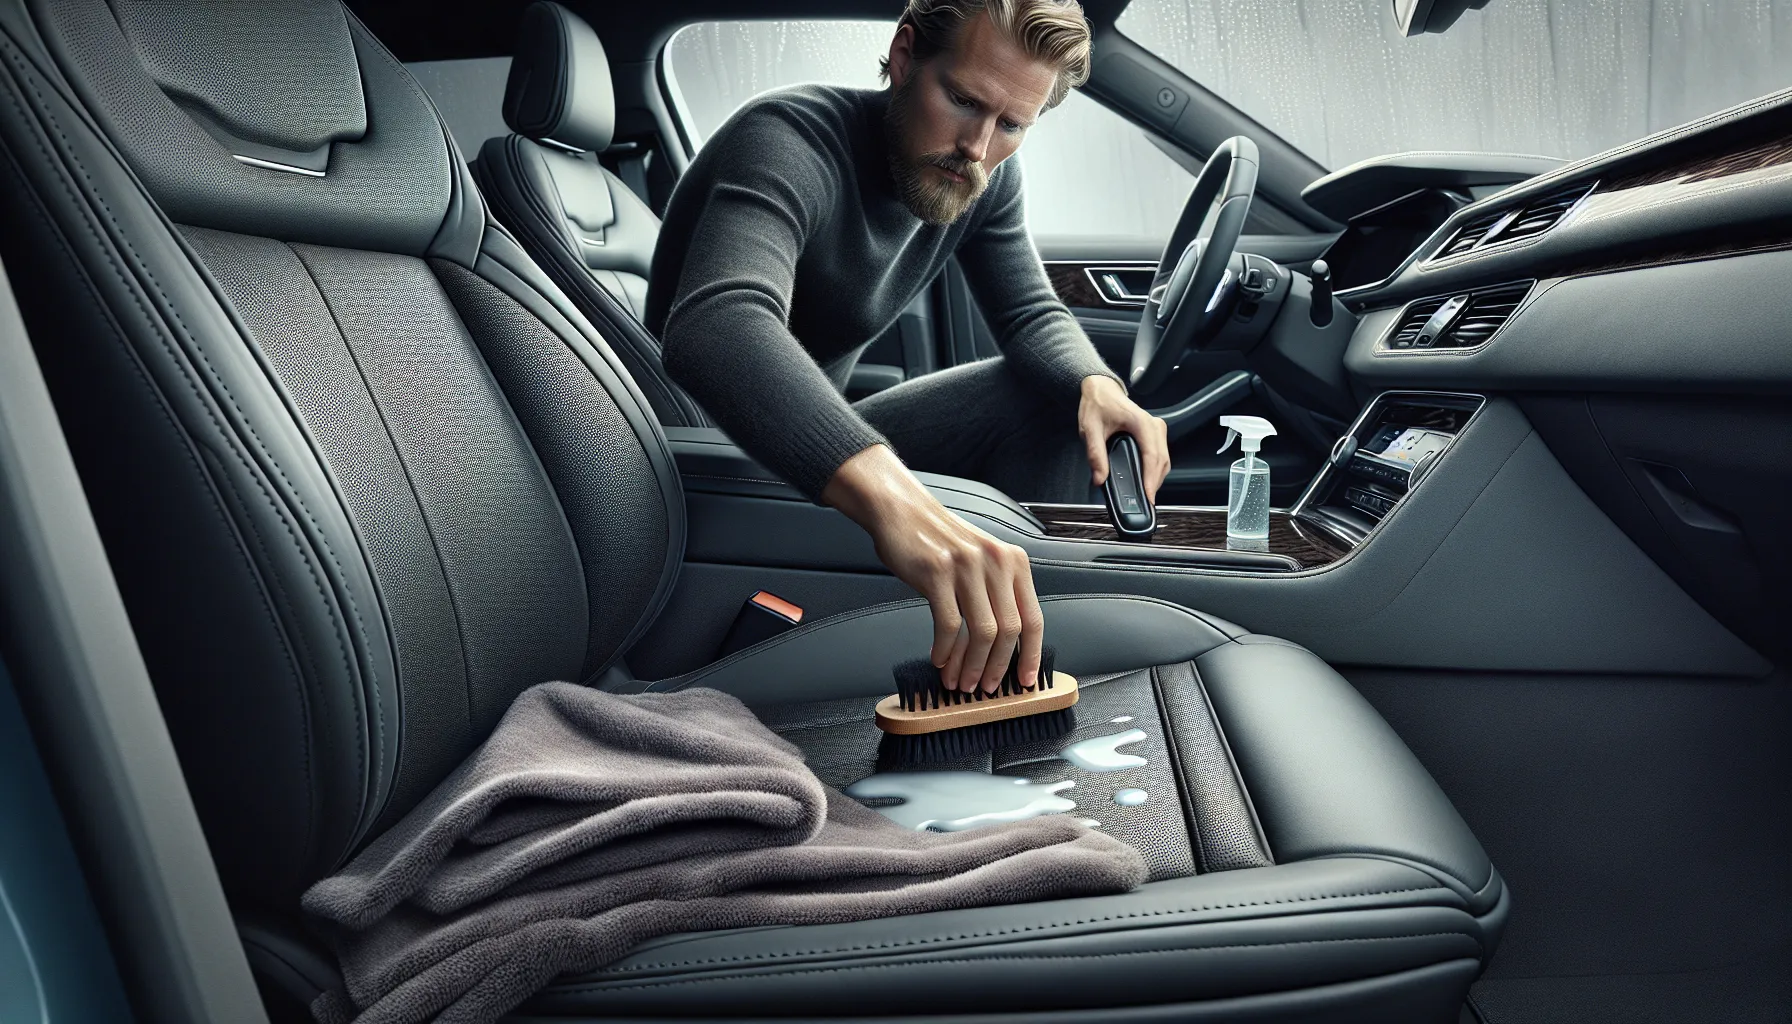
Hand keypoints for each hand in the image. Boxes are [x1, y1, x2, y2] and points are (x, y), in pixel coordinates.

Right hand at [822, 445, 1042, 693]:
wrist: (901, 511)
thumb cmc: (937, 539)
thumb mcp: (980, 559)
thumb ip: (996, 591)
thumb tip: (1001, 643)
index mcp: (1012, 561)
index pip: (1033, 618)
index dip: (1031, 654)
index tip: (1025, 679)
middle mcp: (995, 562)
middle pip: (1008, 630)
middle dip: (996, 667)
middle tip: (985, 686)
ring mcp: (967, 567)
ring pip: (981, 632)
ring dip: (970, 665)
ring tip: (960, 680)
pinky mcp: (937, 573)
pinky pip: (948, 624)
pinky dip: (944, 650)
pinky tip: (939, 659)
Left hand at [1078, 375, 1170, 502]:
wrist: (1101, 389)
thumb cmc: (1098, 404)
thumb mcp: (1090, 429)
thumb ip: (1095, 454)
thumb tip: (1100, 478)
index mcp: (1141, 423)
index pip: (1152, 455)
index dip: (1150, 478)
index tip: (1147, 495)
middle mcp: (1154, 426)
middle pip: (1162, 461)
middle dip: (1154, 483)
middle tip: (1145, 502)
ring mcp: (1157, 429)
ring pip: (1164, 460)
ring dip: (1156, 478)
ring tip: (1144, 494)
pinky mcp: (1154, 434)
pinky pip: (1160, 456)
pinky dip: (1155, 470)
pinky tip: (1145, 481)